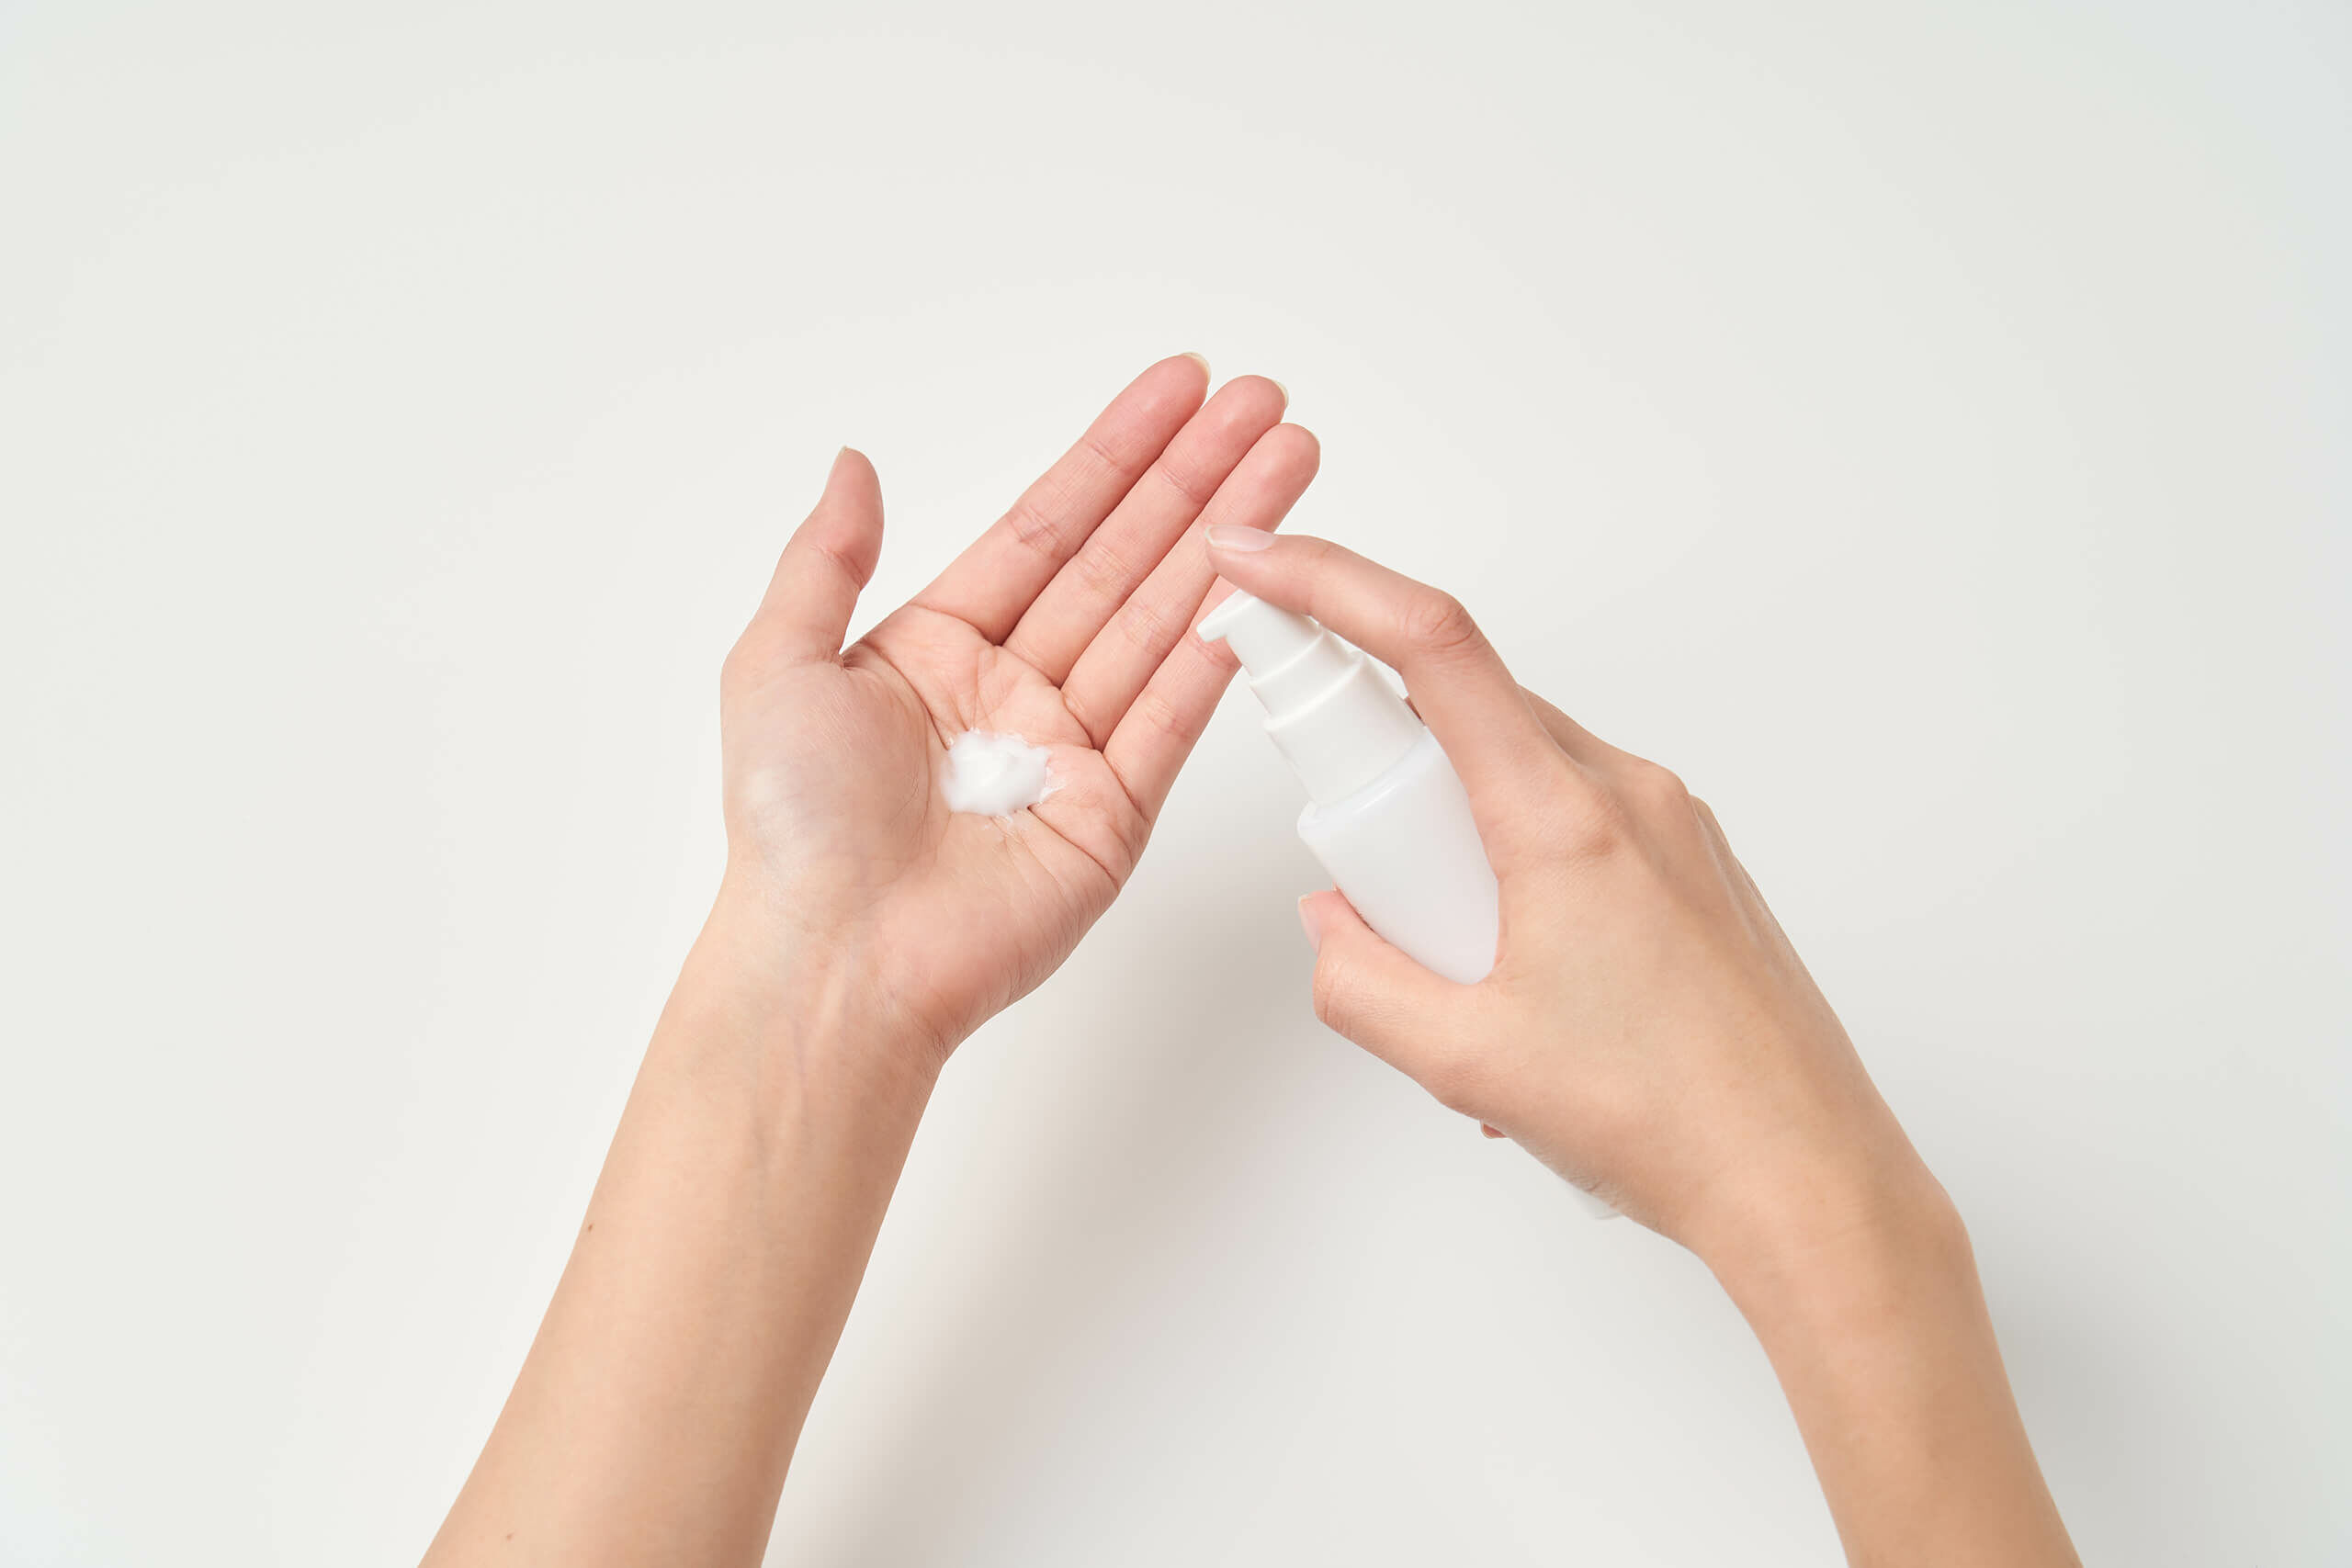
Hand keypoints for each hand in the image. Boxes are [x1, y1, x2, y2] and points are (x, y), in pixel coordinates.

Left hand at [723, 357, 1317, 1061]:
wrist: (835, 960)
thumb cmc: (792, 826)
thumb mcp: (776, 663)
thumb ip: (826, 558)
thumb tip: (854, 462)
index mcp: (938, 648)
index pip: (1048, 527)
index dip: (1115, 454)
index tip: (1179, 389)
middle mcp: (1013, 691)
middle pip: (1125, 560)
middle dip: (1197, 479)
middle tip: (1263, 404)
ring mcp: (1072, 751)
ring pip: (1165, 620)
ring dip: (1232, 540)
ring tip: (1291, 461)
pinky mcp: (1115, 815)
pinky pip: (1175, 714)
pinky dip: (1224, 649)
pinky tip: (1268, 577)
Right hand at [1199, 527, 1934, 1262]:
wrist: (1811, 1184)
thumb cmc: (1670, 1123)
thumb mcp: (1463, 1063)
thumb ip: (1359, 979)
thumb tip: (1330, 922)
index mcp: (1566, 818)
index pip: (1433, 646)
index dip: (1331, 583)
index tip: (1257, 563)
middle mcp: (1629, 792)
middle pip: (1465, 716)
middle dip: (1392, 785)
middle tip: (1384, 903)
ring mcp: (1673, 824)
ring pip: (1519, 774)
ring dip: (1458, 844)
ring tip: (1479, 983)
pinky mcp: (1695, 863)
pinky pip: (1573, 820)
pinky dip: (1517, 872)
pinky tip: (1530, 988)